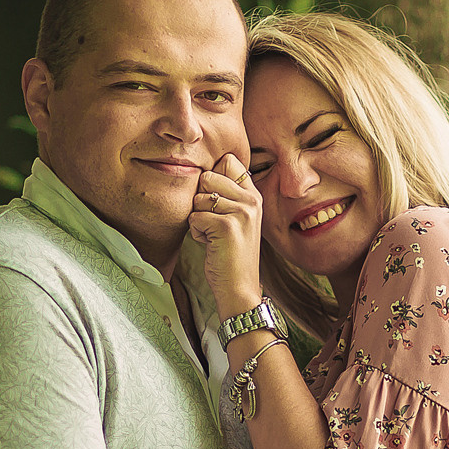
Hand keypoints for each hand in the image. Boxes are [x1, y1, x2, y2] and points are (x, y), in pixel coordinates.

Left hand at [189, 154, 263, 317]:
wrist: (239, 287)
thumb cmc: (229, 254)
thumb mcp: (234, 218)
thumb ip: (225, 194)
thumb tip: (201, 172)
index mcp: (254, 195)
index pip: (227, 160)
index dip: (211, 179)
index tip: (216, 203)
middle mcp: (251, 200)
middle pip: (207, 176)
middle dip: (201, 201)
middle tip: (213, 223)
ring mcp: (242, 212)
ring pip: (198, 198)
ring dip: (198, 219)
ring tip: (213, 236)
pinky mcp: (227, 226)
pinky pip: (194, 217)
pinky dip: (196, 233)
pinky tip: (210, 244)